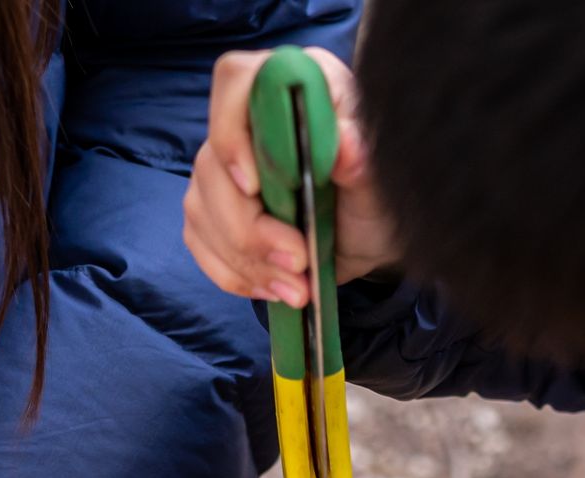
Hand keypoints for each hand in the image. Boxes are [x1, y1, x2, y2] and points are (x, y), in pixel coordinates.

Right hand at [184, 46, 399, 306]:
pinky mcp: (212, 213)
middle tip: (298, 261)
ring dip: (246, 260)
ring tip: (297, 288)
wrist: (370, 235)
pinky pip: (201, 245)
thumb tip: (347, 145)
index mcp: (290, 87)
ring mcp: (222, 169)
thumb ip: (364, 159)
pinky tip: (275, 289)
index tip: (255, 185)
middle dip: (249, 227)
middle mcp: (245, 120)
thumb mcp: (383, 179)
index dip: (233, 131)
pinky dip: (236, 275)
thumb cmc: (377, 193)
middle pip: (211, 165)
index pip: (234, 81)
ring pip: (201, 212)